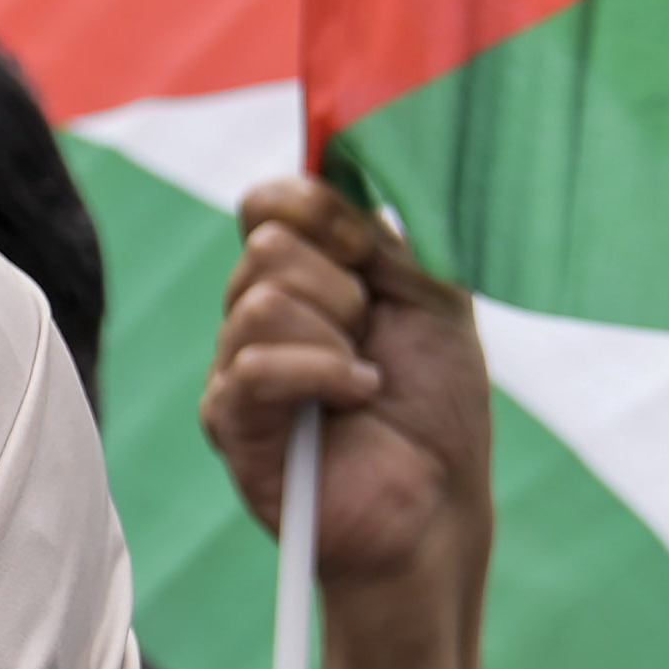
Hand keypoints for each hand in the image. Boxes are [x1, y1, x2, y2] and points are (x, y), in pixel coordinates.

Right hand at [204, 179, 492, 606]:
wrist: (437, 502)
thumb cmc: (438, 407)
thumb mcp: (431, 296)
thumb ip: (385, 234)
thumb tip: (338, 167)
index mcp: (306, 277)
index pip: (267, 203)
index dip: (314, 208)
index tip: (367, 249)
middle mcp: (261, 313)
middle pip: (267, 246)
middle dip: (342, 288)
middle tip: (373, 337)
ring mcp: (239, 366)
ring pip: (261, 301)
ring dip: (336, 338)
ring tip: (366, 379)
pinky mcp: (229, 419)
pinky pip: (254, 365)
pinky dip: (320, 374)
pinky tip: (356, 396)